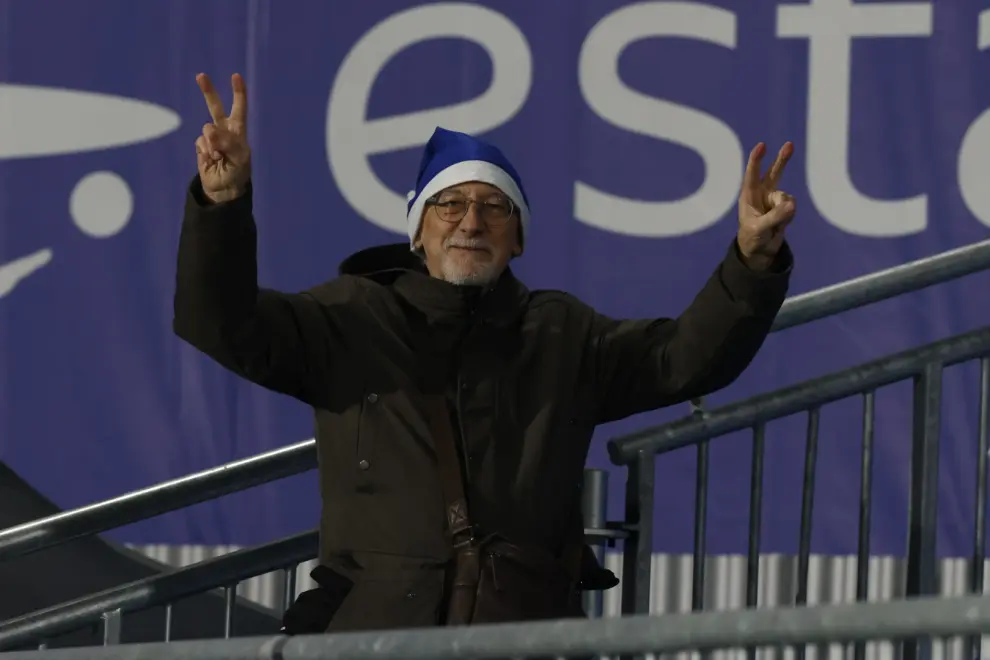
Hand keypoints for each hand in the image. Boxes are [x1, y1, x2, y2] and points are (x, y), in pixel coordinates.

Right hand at [195, 73, 250, 203]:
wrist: (223, 188)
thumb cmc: (237, 172)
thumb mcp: (239, 159)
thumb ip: (226, 143)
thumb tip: (209, 132)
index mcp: (238, 131)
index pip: (239, 108)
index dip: (238, 92)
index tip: (236, 76)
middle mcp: (225, 130)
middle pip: (215, 107)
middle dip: (208, 91)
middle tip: (200, 76)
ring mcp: (211, 137)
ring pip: (207, 129)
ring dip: (212, 143)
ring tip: (219, 157)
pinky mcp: (201, 146)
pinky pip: (200, 142)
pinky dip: (205, 151)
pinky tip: (211, 160)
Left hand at [736, 142, 795, 270]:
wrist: (760, 251)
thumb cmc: (751, 238)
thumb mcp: (759, 229)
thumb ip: (775, 217)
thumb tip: (792, 204)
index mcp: (748, 196)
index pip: (752, 174)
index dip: (756, 160)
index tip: (761, 146)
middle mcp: (762, 194)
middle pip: (774, 172)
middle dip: (782, 159)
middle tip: (790, 144)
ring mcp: (774, 200)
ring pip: (786, 198)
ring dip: (783, 210)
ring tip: (774, 224)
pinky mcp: (784, 207)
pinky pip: (792, 207)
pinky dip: (789, 216)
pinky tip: (781, 224)